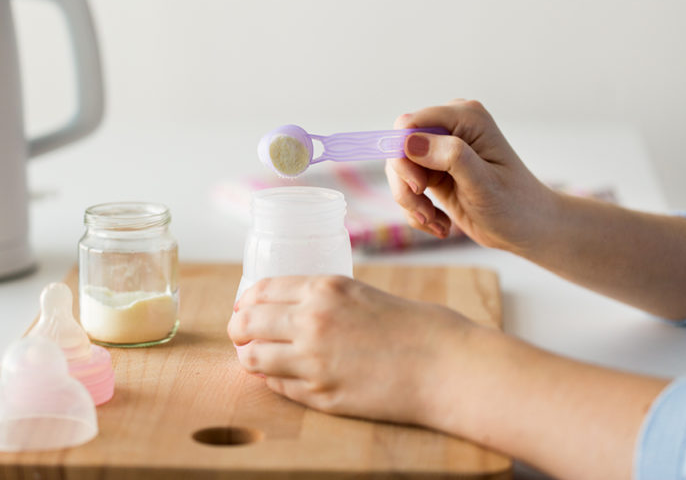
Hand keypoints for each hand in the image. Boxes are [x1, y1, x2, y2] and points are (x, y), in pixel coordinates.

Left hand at [227, 275, 476, 426]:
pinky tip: (281, 377)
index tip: (243, 309)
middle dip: (239, 329)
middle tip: (241, 335)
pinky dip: (274, 381)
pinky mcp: (321, 396)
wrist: (447, 366)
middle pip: (247, 324)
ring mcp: (313, 361)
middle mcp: (311, 321)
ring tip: (256, 358)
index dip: (245, 301)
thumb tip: (290, 311)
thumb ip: (324, 300)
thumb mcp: (363, 294)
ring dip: (250, 358)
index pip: (260, 291)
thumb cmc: (416, 327)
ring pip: (254, 359)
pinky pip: (278, 387)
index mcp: (323, 289)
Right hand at [385, 99, 555, 252]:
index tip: (418, 187)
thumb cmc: (514, 204)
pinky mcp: (433, 170)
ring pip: (398, 171)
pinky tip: (439, 222)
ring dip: (411, 202)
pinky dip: (417, 210)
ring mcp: (439, 149)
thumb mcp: (483, 183)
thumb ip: (450, 156)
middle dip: (406, 185)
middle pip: (398, 148)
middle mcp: (450, 127)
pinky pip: (406, 187)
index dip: (403, 154)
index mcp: (465, 118)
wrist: (526, 228)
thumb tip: (409, 142)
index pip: (410, 124)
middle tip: (426, 212)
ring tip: (435, 222)